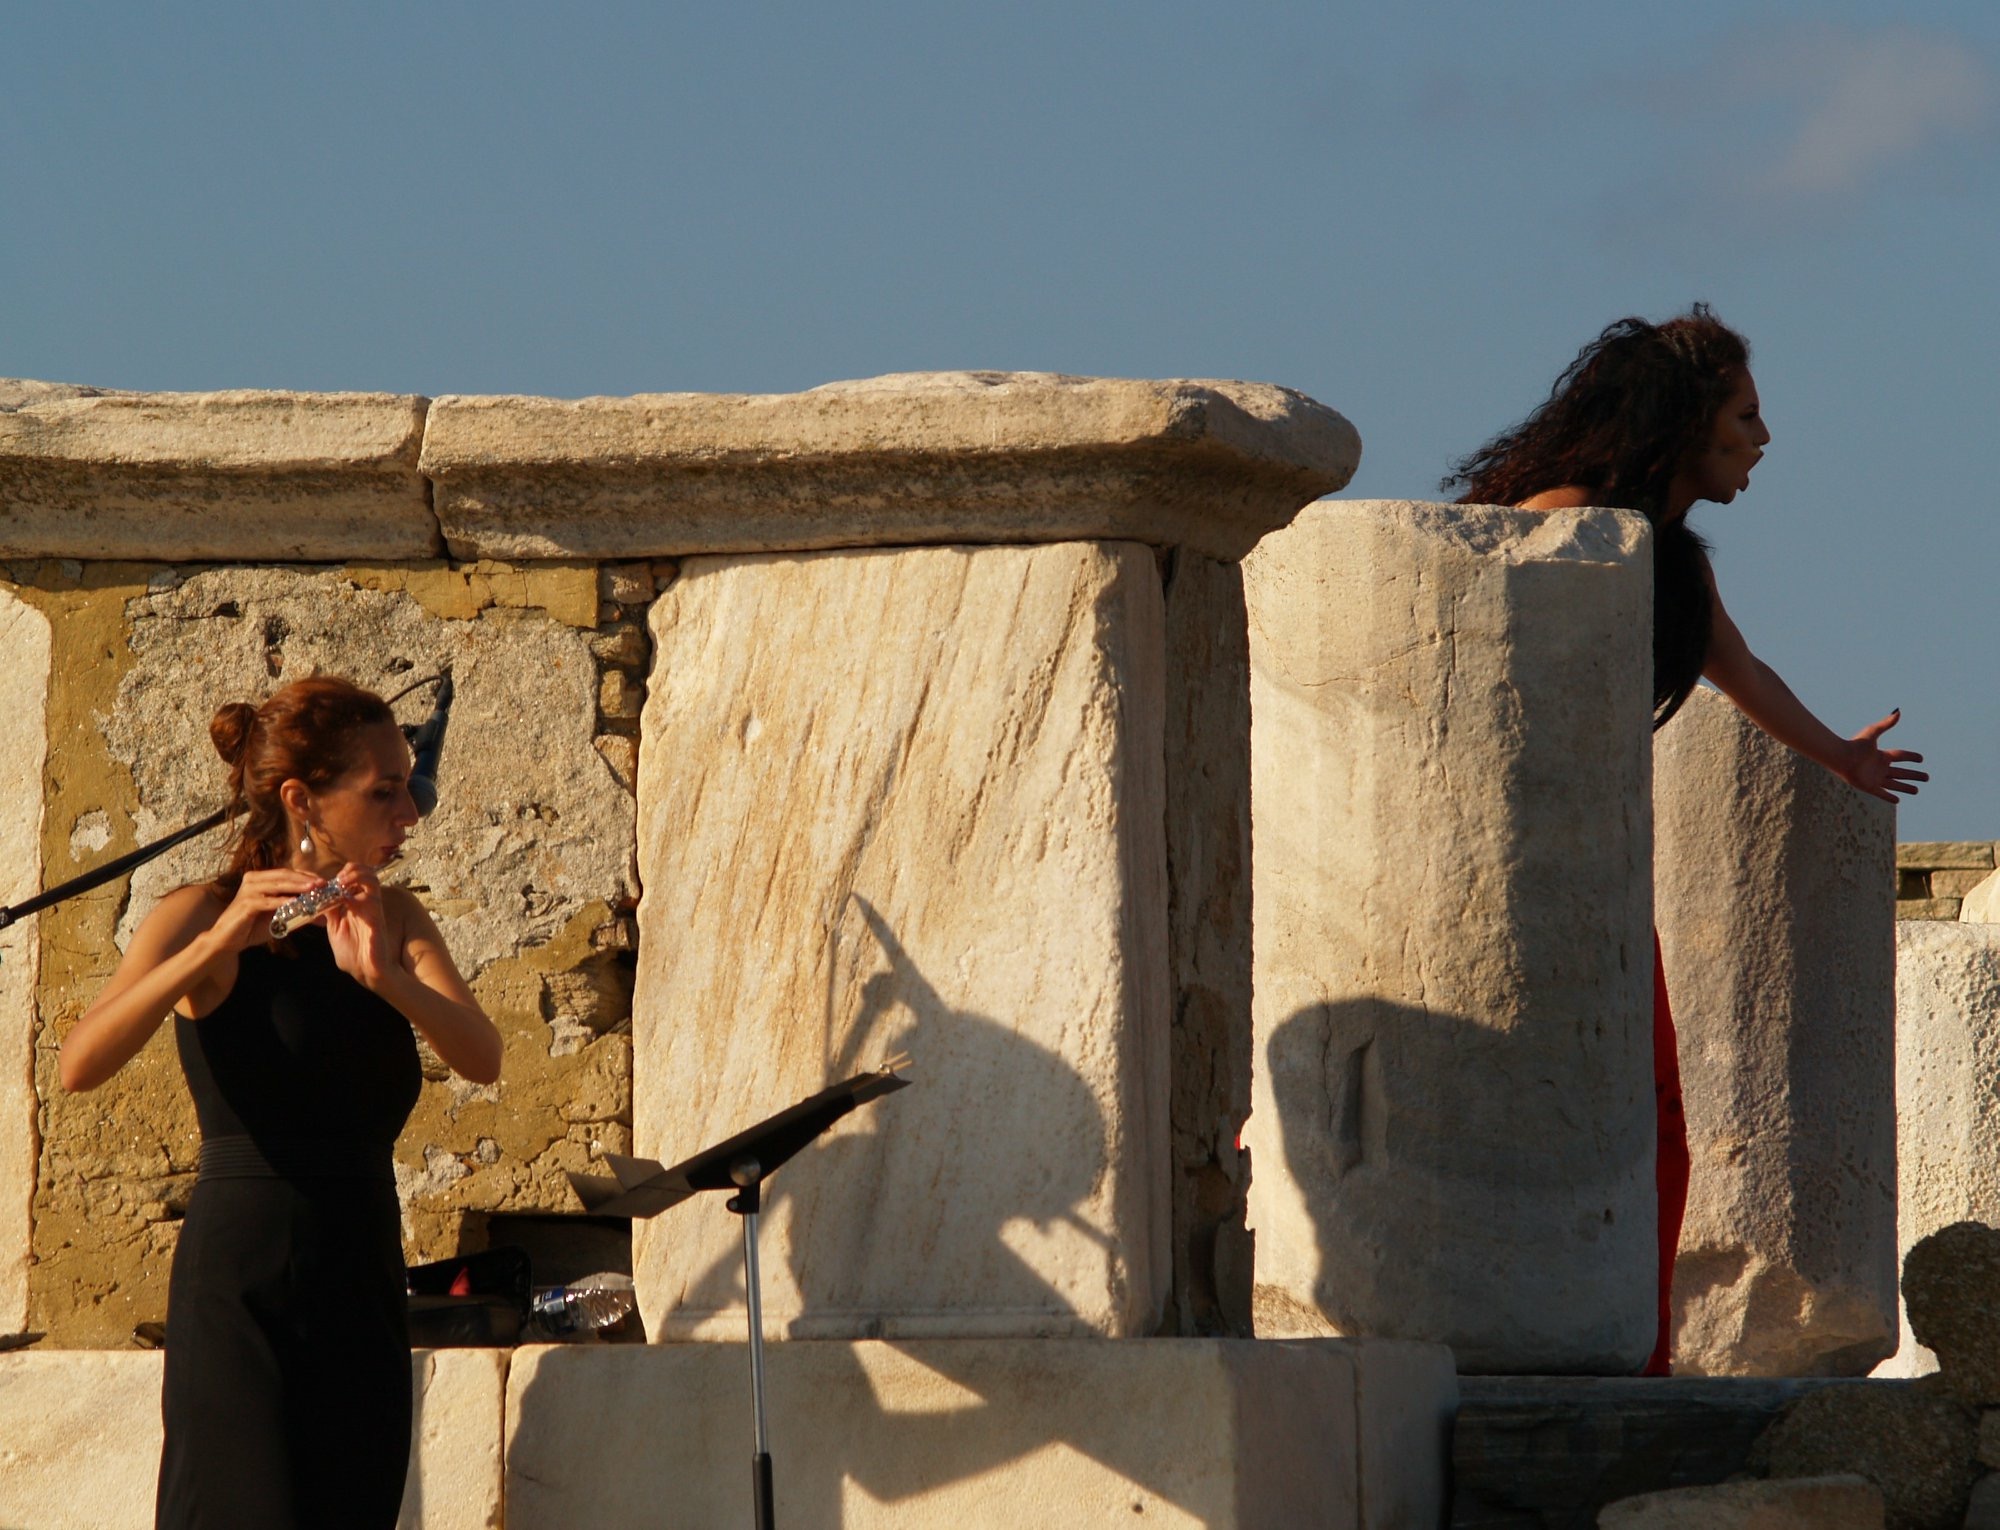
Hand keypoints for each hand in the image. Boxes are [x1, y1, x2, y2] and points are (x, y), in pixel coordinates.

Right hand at [206, 868, 323, 953]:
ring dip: (297, 887)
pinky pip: (268, 901)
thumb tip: (321, 916)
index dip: (307, 876)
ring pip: (277, 885)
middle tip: (322, 884)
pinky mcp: (246, 904)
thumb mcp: (278, 918)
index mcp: (261, 879)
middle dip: (305, 879)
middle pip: (284, 875)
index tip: (324, 881)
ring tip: (313, 889)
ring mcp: (249, 891)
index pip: (288, 873)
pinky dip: (282, 901)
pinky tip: (295, 902)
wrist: (228, 941)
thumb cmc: (252, 927)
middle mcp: (254, 880)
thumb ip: (297, 913)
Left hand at [320, 865, 395, 989]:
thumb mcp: (334, 930)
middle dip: (350, 869)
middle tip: (337, 878)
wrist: (364, 971)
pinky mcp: (376, 914)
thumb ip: (329, 913)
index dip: (340, 876)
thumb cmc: (352, 954)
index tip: (325, 884)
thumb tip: (318, 899)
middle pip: (364, 874)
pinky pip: (372, 893)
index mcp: (353, 906)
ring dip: (356, 874)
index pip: (352, 881)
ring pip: (371, 877)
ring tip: (342, 880)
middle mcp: (364, 903)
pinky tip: (344, 895)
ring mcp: (371, 907)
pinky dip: (358, 888)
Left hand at [1840, 710, 1927, 802]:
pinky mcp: (1869, 786)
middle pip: (1901, 772)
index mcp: (1881, 755)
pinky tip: (1898, 800)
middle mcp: (1879, 767)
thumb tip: (1898, 711)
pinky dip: (1889, 797)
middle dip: (1914, 775)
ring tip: (1917, 791)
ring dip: (1906, 787)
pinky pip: (1882, 793)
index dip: (1911, 757)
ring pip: (1894, 784)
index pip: (1900, 756)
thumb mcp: (1873, 732)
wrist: (1841, 757)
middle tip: (1927, 778)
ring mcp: (1875, 778)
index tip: (1921, 759)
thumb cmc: (1855, 745)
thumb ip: (1886, 723)